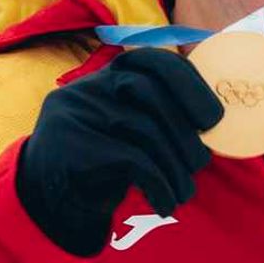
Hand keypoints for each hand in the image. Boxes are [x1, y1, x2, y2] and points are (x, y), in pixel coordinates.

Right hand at [15, 48, 223, 256]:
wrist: (49, 197)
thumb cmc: (104, 158)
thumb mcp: (130, 127)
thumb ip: (161, 114)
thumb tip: (215, 125)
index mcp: (110, 74)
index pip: (154, 60)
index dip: (190, 85)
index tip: (212, 118)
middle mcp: (91, 86)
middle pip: (152, 95)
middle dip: (185, 133)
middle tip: (200, 162)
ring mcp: (78, 113)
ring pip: (146, 131)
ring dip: (175, 169)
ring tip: (183, 192)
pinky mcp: (73, 146)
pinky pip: (133, 161)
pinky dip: (159, 185)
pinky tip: (165, 203)